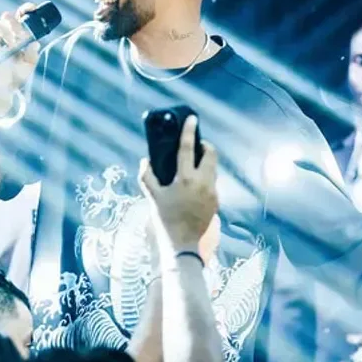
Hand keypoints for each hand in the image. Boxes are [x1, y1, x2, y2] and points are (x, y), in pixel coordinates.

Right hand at [0, 4, 42, 115]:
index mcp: (21, 34)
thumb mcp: (29, 65)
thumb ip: (32, 55)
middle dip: (13, 21)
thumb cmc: (19, 73)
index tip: (30, 9)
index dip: (26, 9)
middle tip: (16, 27)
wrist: (5, 86)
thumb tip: (36, 44)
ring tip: (7, 42)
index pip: (23, 15)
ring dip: (2, 30)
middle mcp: (9, 33)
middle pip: (8, 18)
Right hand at [138, 116, 218, 251]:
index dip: (189, 131)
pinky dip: (204, 179)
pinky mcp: (217, 200)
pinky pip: (212, 183)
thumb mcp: (152, 197)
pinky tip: (194, 187)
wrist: (183, 243)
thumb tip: (145, 160)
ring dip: (205, 163)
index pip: (188, 148)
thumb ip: (146, 176)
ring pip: (213, 168)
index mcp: (185, 179)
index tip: (192, 119)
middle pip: (210, 154)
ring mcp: (212, 192)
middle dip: (204, 146)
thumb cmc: (165, 219)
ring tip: (192, 167)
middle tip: (195, 146)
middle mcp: (203, 183)